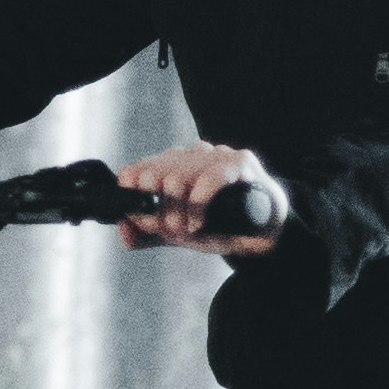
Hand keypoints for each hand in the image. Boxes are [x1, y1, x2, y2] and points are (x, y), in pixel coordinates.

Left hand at [116, 143, 280, 248]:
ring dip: (176, 213)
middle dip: (156, 211)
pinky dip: (198, 206)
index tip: (143, 220)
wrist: (265, 231)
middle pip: (152, 176)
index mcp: (171, 165)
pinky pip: (209, 178)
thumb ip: (147, 233)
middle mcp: (190, 155)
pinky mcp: (240, 162)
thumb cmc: (219, 225)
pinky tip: (199, 223)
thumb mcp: (177, 233)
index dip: (132, 196)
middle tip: (170, 231)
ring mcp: (215, 155)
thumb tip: (123, 230)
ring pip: (176, 178)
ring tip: (187, 231)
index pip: (136, 171)